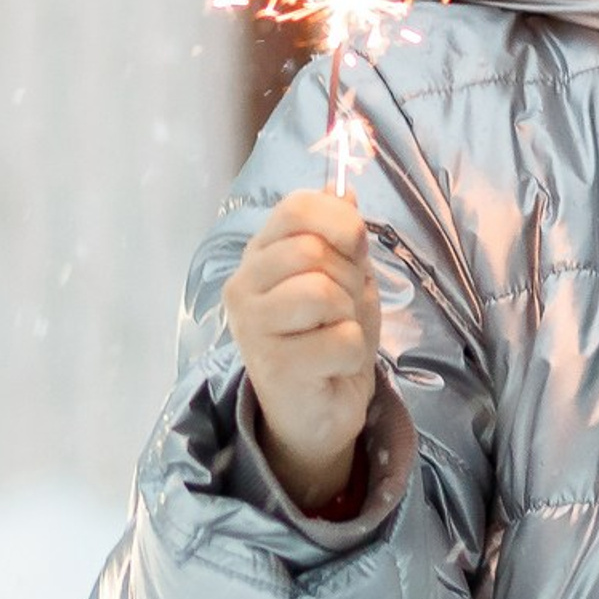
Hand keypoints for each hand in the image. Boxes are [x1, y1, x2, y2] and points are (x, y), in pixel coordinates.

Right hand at [221, 187, 382, 513]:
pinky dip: (354, 352)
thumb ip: (339, 234)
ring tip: (336, 334)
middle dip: (349, 278)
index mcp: (260, 254)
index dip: (339, 222)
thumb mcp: (343, 276)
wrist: (319, 410)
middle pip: (313, 251)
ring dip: (349, 315)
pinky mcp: (273, 367)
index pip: (297, 207)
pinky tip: (334, 365)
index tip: (355, 247)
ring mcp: (253, 327)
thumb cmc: (328, 336)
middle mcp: (244, 285)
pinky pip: (340, 339)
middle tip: (342, 308)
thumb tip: (344, 188)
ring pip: (323, 293)